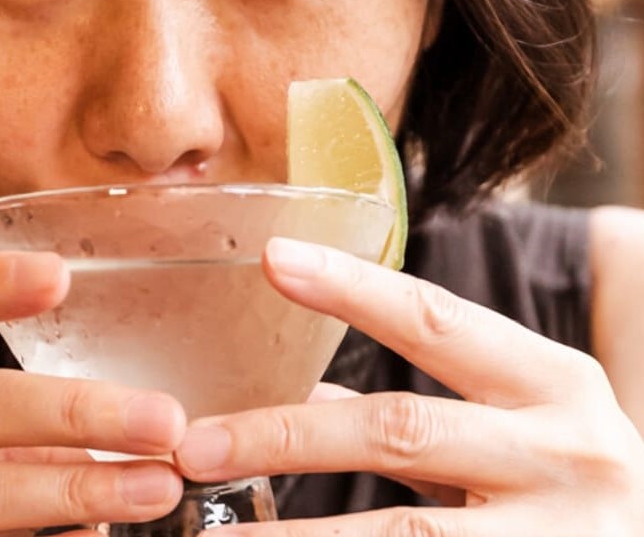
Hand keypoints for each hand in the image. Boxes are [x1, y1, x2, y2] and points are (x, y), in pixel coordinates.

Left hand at [175, 238, 643, 534]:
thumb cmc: (575, 485)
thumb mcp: (520, 427)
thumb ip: (420, 412)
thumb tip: (306, 394)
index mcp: (553, 383)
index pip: (436, 319)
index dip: (352, 289)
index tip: (273, 259)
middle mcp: (565, 451)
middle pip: (398, 429)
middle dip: (286, 435)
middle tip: (193, 444)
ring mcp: (557, 535)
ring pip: (402, 532)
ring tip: (214, 533)